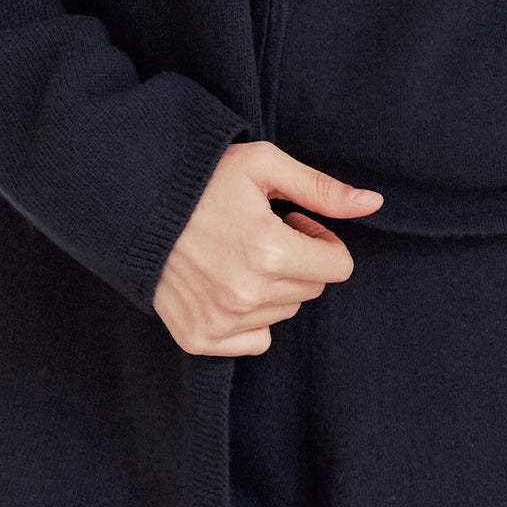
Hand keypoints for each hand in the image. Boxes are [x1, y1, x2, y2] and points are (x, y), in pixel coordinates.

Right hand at [154, 140, 385, 356]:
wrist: (133, 204)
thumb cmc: (202, 179)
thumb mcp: (264, 166)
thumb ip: (321, 189)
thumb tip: (373, 203)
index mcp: (270, 252)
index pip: (338, 267)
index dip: (321, 240)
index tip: (293, 221)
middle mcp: (247, 295)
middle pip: (311, 291)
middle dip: (298, 261)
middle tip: (263, 232)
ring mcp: (222, 321)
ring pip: (283, 313)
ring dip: (273, 286)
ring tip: (238, 253)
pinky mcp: (199, 338)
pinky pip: (255, 340)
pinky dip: (249, 318)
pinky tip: (226, 283)